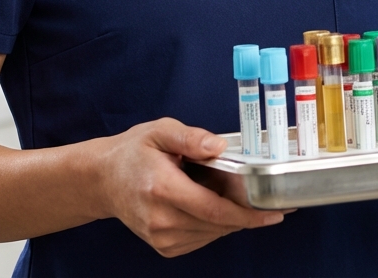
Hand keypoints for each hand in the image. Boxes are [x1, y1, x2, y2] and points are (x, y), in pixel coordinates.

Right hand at [96, 118, 282, 256]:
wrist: (103, 180)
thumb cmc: (133, 153)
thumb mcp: (160, 131)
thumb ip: (191, 137)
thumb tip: (219, 146)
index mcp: (162, 189)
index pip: (214, 210)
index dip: (248, 214)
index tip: (274, 213)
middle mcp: (161, 219)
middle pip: (218, 224)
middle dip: (245, 212)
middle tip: (261, 194)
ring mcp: (161, 237)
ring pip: (213, 233)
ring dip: (230, 217)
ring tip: (226, 192)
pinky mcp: (164, 246)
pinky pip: (203, 238)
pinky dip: (215, 224)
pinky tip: (209, 204)